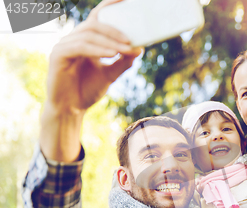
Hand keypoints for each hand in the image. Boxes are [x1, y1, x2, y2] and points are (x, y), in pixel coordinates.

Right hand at [41, 0, 142, 161]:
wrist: (71, 109)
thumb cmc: (87, 90)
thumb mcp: (110, 74)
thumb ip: (123, 61)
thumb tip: (139, 48)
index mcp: (86, 39)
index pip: (98, 17)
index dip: (110, 5)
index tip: (126, 0)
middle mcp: (74, 38)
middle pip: (95, 24)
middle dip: (116, 31)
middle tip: (133, 41)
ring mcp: (64, 45)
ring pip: (89, 35)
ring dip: (110, 42)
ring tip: (126, 50)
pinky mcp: (58, 55)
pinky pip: (80, 47)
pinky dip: (97, 49)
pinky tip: (111, 54)